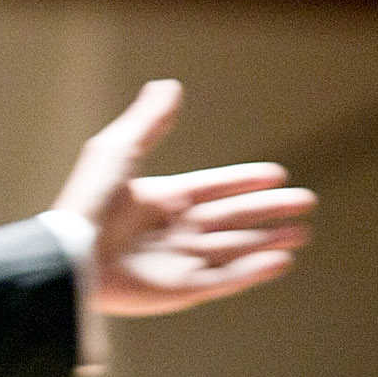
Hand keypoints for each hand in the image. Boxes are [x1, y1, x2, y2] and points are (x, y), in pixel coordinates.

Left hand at [53, 80, 314, 317]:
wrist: (72, 254)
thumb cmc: (90, 201)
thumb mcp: (118, 150)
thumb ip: (148, 121)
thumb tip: (169, 85)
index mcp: (160, 199)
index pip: (213, 188)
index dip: (243, 180)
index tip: (277, 173)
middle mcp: (172, 230)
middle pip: (231, 219)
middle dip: (267, 211)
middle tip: (305, 203)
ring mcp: (176, 262)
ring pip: (234, 250)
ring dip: (267, 241)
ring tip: (301, 233)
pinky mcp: (178, 291)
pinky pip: (223, 280)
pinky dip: (252, 271)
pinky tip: (280, 261)